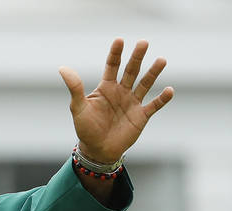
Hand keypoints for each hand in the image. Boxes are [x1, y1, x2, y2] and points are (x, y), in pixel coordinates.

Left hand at [58, 39, 173, 163]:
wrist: (97, 150)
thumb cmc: (86, 128)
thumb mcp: (78, 107)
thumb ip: (74, 87)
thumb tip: (62, 68)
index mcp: (106, 87)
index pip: (112, 66)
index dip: (116, 53)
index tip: (119, 40)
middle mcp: (122, 91)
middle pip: (131, 70)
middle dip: (137, 57)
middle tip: (143, 42)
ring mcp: (133, 103)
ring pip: (145, 84)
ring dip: (153, 73)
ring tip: (161, 60)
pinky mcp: (141, 116)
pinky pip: (154, 105)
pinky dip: (162, 99)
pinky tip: (169, 90)